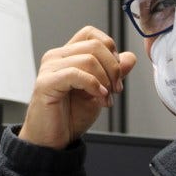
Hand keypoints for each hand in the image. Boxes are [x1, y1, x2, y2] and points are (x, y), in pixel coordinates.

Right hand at [19, 26, 136, 149]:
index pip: (91, 33)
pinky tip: (99, 98)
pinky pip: (75, 74)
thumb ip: (113, 74)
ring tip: (106, 99)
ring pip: (88, 59)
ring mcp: (49, 68)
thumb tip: (129, 57)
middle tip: (116, 89)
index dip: (110, 49)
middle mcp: (57, 57)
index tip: (117, 72)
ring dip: (105, 80)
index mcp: (68, 55)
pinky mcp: (46, 83)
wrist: (52, 141)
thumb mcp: (100, 91)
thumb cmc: (69, 117)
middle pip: (95, 45)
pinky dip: (93, 85)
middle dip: (113, 68)